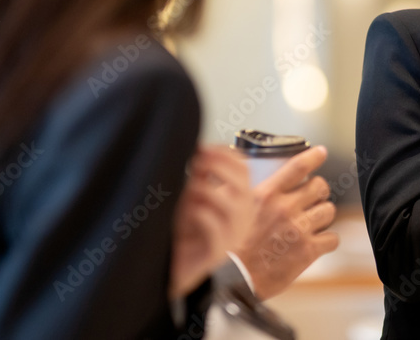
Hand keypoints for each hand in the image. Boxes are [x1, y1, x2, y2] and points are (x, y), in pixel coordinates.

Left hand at [169, 146, 253, 298]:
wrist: (175, 272)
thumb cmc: (184, 237)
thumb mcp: (190, 200)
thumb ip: (197, 179)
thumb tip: (199, 152)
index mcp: (237, 203)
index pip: (244, 170)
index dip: (225, 155)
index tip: (203, 147)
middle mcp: (240, 219)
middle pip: (242, 184)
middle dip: (219, 167)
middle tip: (197, 161)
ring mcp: (231, 237)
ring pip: (233, 207)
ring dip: (210, 191)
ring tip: (191, 187)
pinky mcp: (217, 254)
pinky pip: (217, 231)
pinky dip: (204, 216)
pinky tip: (191, 211)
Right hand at [233, 145, 339, 298]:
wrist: (233, 277)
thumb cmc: (229, 245)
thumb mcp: (230, 208)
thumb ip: (239, 189)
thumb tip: (239, 173)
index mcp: (266, 194)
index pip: (297, 166)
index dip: (313, 157)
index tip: (321, 152)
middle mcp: (285, 207)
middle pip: (320, 186)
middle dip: (318, 192)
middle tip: (311, 200)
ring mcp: (299, 228)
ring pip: (329, 210)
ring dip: (322, 216)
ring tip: (312, 223)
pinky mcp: (308, 250)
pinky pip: (333, 238)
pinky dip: (327, 241)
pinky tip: (316, 243)